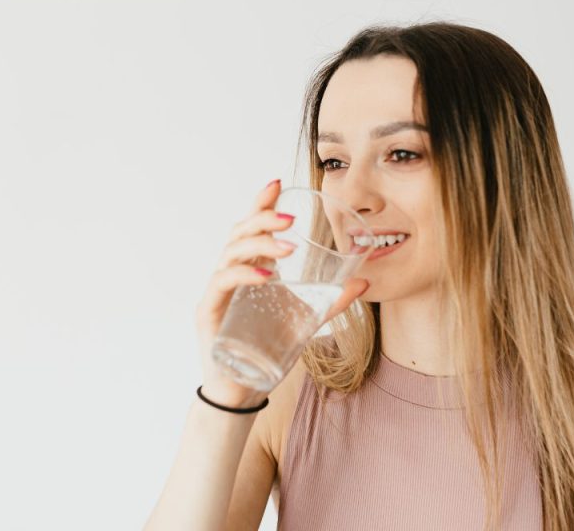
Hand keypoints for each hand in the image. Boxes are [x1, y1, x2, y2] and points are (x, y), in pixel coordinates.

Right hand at [193, 179, 369, 407]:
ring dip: (260, 243)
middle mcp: (231, 274)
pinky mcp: (209, 310)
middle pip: (240, 232)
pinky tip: (266, 275)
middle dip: (264, 217)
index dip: (261, 202)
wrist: (243, 390)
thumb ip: (331, 302)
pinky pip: (224, 281)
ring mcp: (218, 291)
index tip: (278, 182)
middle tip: (291, 216)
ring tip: (288, 245)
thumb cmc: (268, 351)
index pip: (252, 227)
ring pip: (231, 251)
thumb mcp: (305, 321)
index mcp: (250, 270)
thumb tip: (364, 282)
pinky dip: (245, 273)